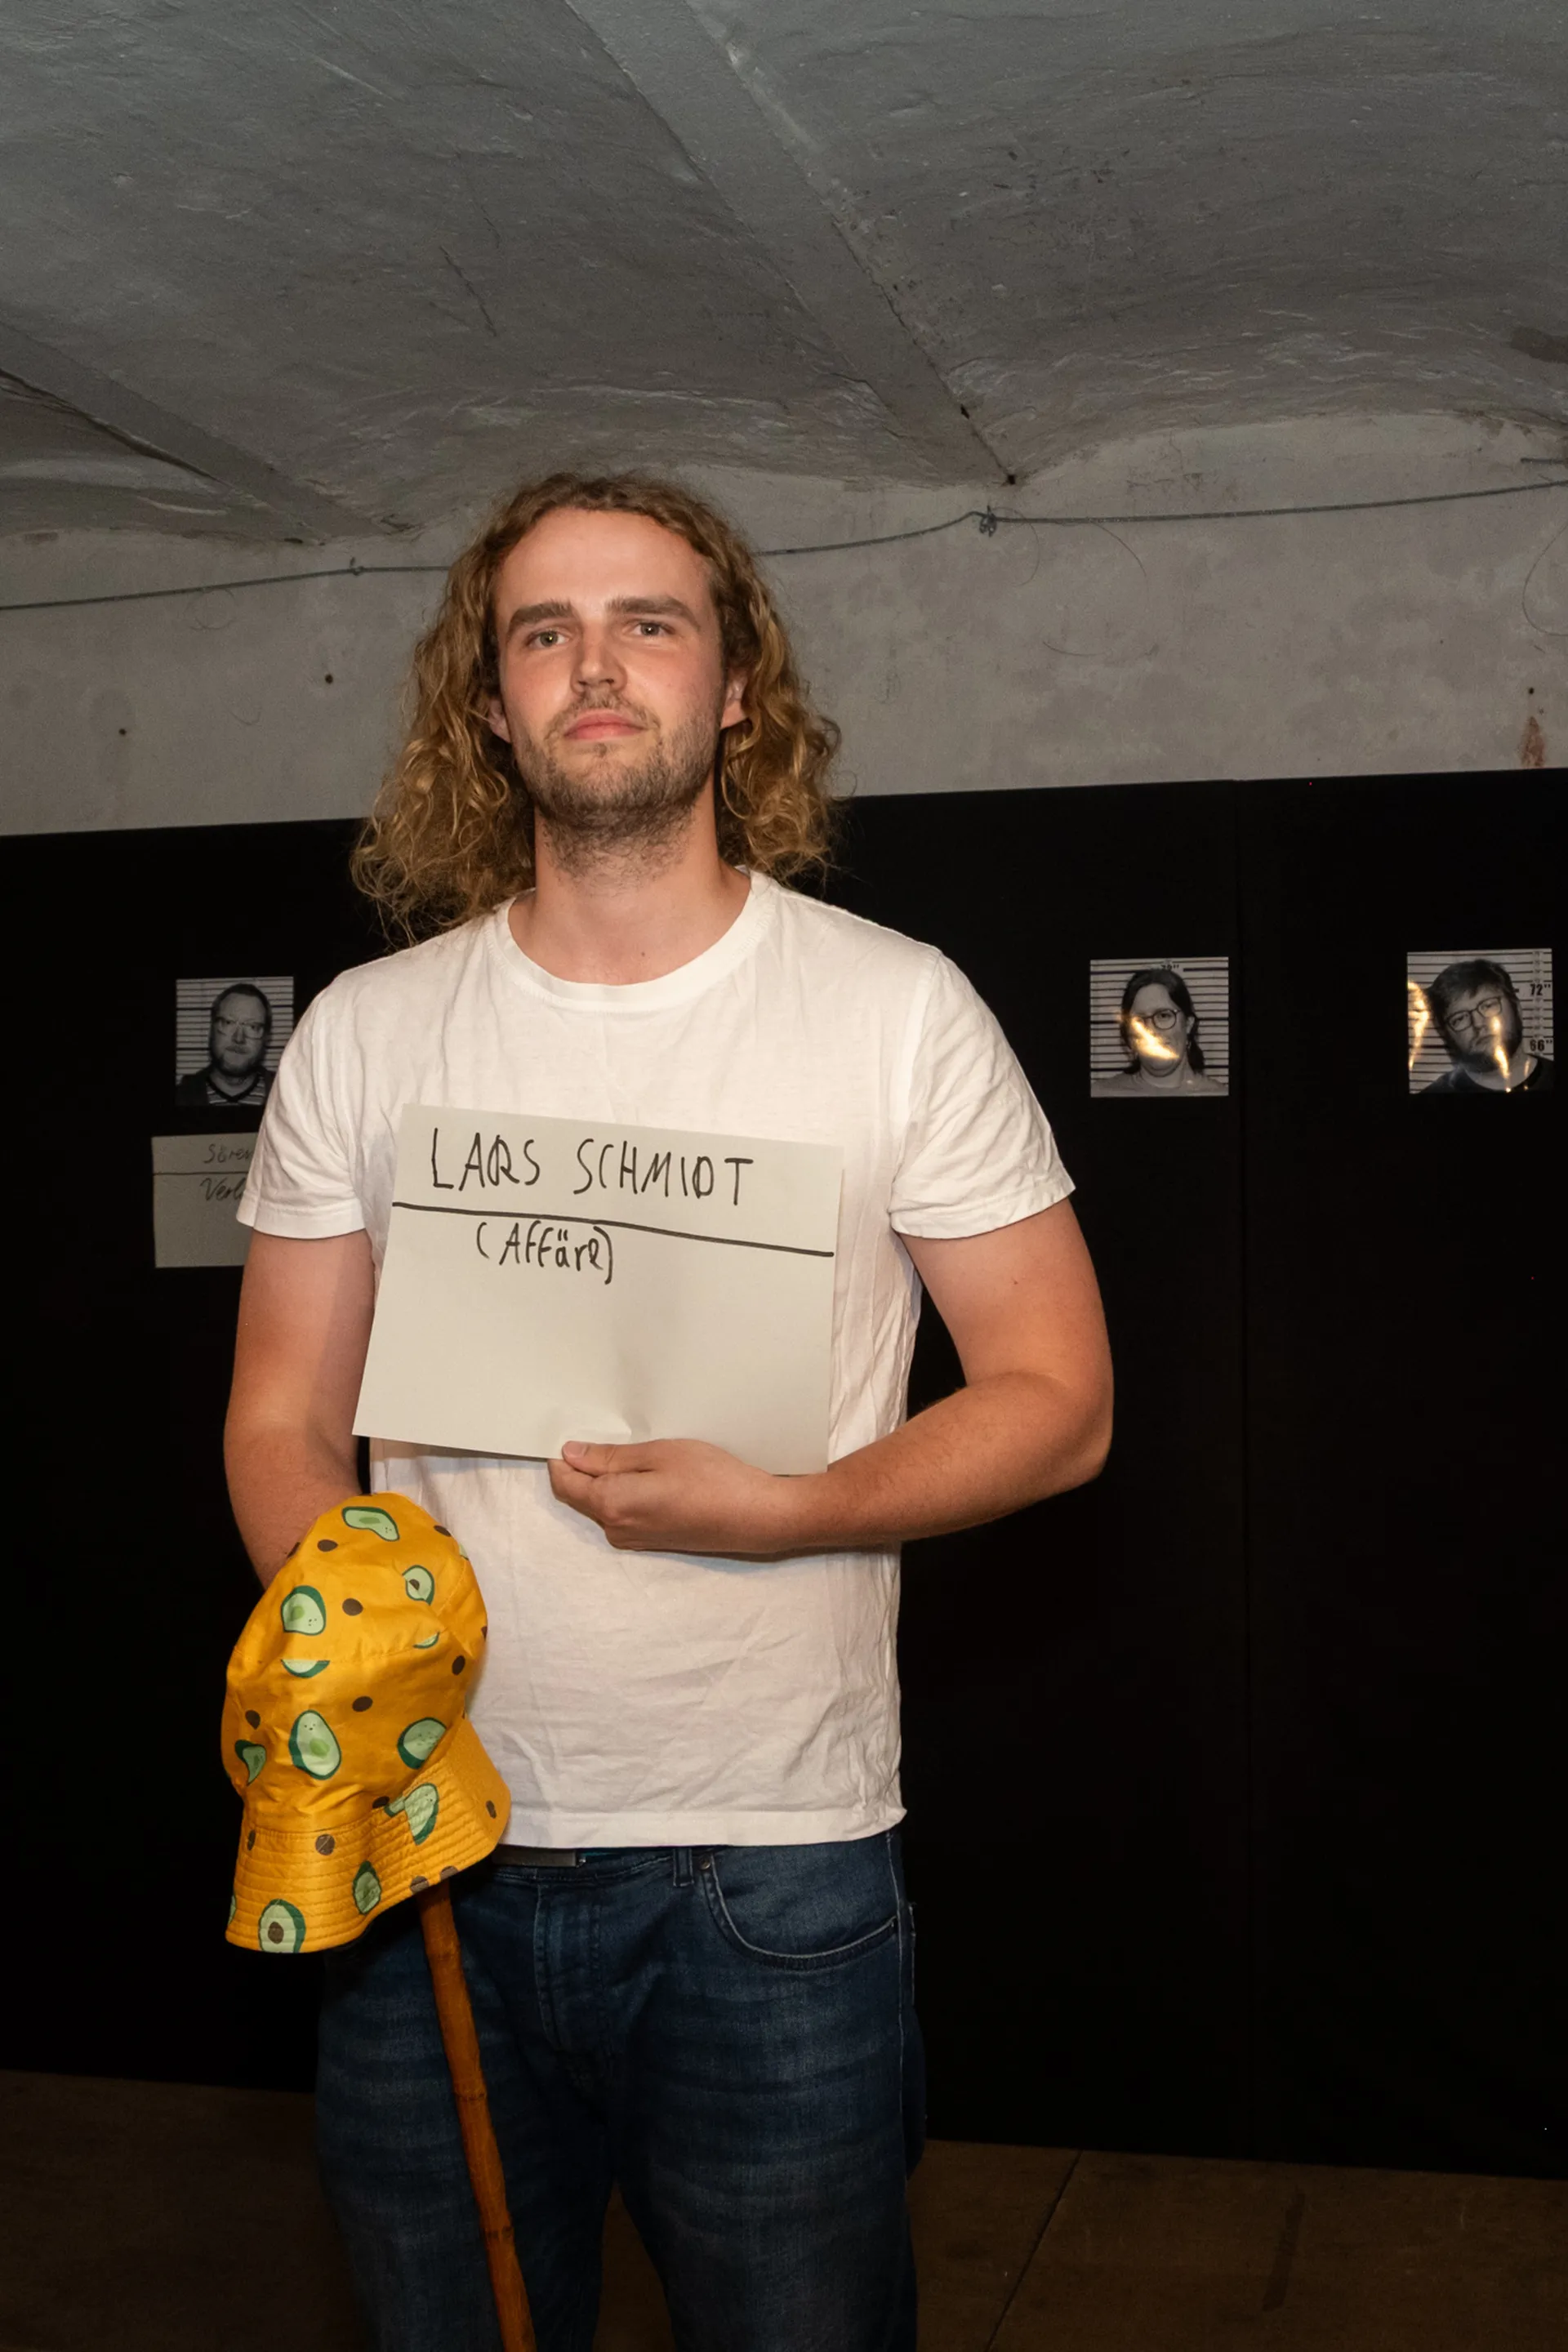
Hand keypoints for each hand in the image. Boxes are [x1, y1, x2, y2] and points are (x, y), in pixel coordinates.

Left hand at [548, 1438, 802, 1555]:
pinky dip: (622, 1493)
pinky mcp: (651, 1541)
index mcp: (610, 1504)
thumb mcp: (658, 1454)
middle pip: (579, 1495)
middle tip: (599, 1433)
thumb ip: (609, 1457)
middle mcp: (615, 1528)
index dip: (558, 1457)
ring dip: (604, 1479)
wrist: (755, 1517)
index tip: (566, 1432)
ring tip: (630, 1451)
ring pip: (601, 1504)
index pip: (564, 1483)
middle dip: (580, 1467)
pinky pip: (621, 1514)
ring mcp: (633, 1539)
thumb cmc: (711, 1479)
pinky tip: (645, 1474)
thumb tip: (570, 1455)